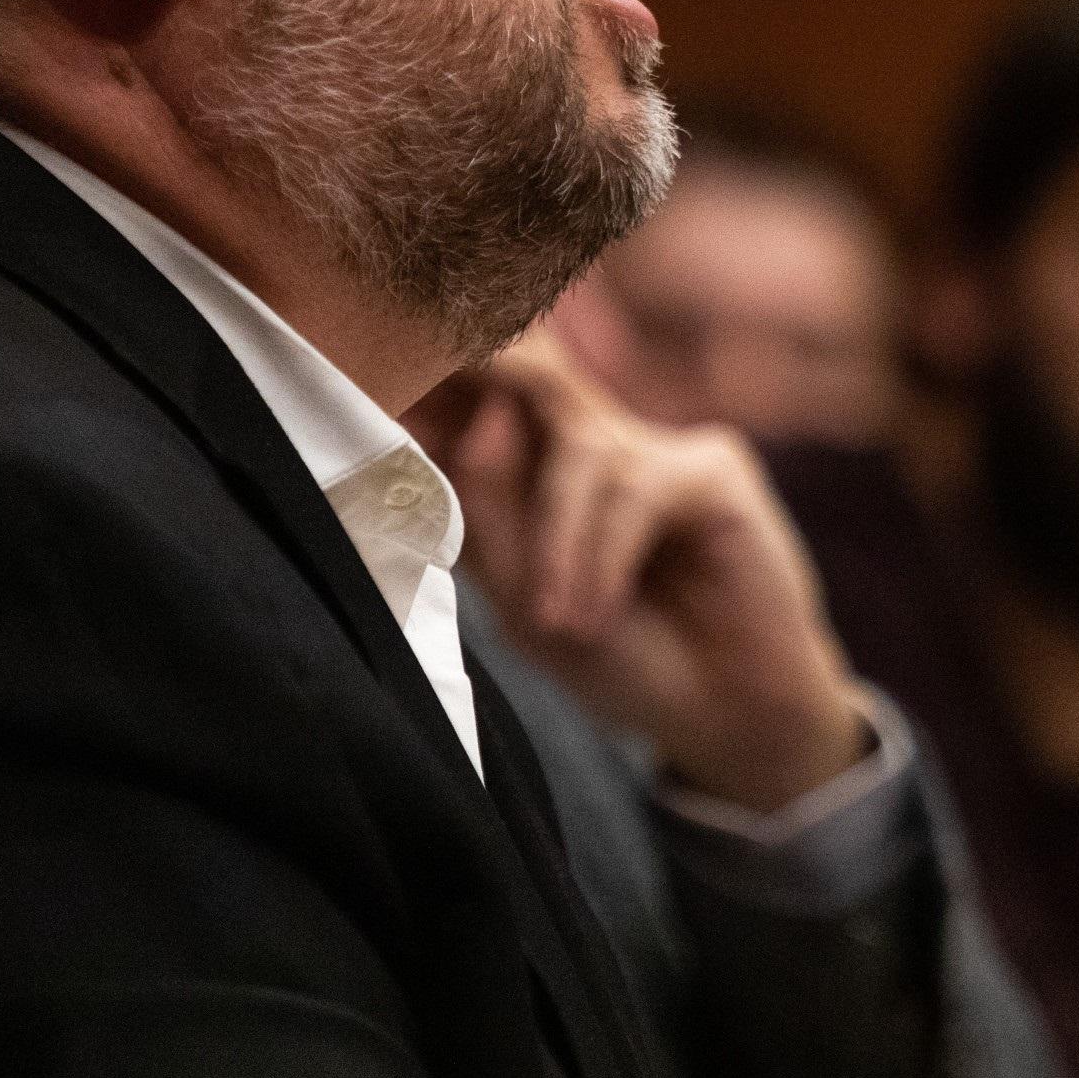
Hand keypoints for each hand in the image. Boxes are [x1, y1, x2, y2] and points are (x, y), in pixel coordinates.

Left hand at [423, 324, 867, 811]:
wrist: (718, 716)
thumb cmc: (619, 657)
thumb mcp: (521, 601)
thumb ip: (492, 514)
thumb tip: (483, 420)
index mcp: (530, 471)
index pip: (473, 399)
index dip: (426, 374)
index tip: (360, 361)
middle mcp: (590, 442)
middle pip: (529, 368)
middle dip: (478, 362)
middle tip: (423, 366)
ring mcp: (653, 447)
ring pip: (577, 447)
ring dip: (555, 543)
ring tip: (556, 623)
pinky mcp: (711, 468)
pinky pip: (634, 487)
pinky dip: (602, 555)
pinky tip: (594, 615)